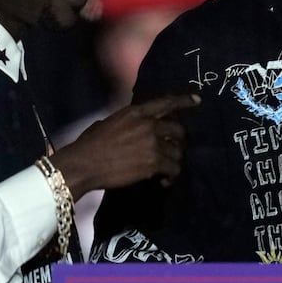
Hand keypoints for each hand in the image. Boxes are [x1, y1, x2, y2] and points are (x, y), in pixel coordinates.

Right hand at [51, 93, 198, 196]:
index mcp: (136, 112)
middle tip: (175, 149)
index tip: (197, 100)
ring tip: (168, 171)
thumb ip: (126, 122)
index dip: (184, 101)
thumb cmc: (89, 144)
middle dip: (180, 140)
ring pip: (178, 151)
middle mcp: (148, 124)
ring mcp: (153, 143)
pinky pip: (173, 169)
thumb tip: (131, 127)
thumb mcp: (108, 123)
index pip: (166, 102)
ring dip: (175, 161)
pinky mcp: (154, 162)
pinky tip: (164, 182)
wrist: (84, 163)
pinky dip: (171, 177)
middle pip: (178, 129)